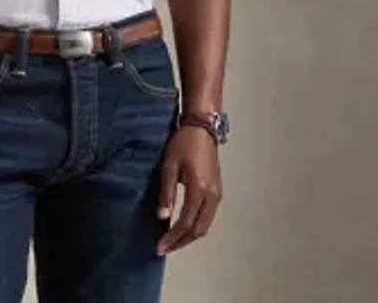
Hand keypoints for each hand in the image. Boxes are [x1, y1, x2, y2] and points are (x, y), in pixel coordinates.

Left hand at [156, 125, 221, 255]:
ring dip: (189, 236)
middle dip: (181, 242)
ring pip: (205, 225)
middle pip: (198, 230)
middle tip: (165, 249)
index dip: (172, 238)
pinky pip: (208, 216)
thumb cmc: (183, 144)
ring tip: (173, 241)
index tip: (159, 247)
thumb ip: (166, 192)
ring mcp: (217, 194)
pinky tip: (184, 226)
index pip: (185, 222)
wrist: (201, 128)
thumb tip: (162, 217)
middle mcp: (212, 195)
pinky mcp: (217, 190)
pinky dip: (196, 226)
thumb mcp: (169, 166)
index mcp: (199, 189)